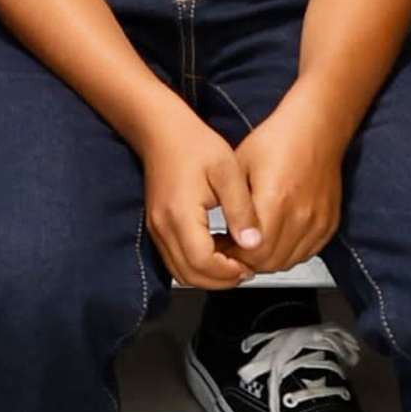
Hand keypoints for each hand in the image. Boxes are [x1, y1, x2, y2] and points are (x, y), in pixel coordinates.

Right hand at [137, 95, 265, 288]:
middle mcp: (163, 227)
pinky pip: (175, 260)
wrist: (161, 131)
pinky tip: (217, 252)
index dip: (227, 271)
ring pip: (180, 272)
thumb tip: (254, 243)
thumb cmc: (194, 145)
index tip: (248, 265)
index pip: (202, 262)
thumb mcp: (227, 172)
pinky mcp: (157, 227)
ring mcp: (156, 229)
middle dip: (220, 280)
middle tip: (245, 270)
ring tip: (234, 264)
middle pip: (188, 275)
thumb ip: (241, 210)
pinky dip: (196, 265)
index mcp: (181, 214)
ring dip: (207, 276)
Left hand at [225, 99, 347, 277]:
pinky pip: (305, 254)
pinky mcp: (329, 224)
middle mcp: (301, 216)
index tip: (220, 246)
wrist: (316, 129)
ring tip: (250, 245)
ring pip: (287, 262)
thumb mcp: (240, 166)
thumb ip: (233, 206)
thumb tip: (224, 238)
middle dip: (246, 260)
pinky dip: (288, 254)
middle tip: (232, 249)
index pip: (252, 252)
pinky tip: (274, 240)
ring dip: (267, 260)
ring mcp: (318, 222)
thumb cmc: (277, 141)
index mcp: (276, 201)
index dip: (232, 255)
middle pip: (269, 262)